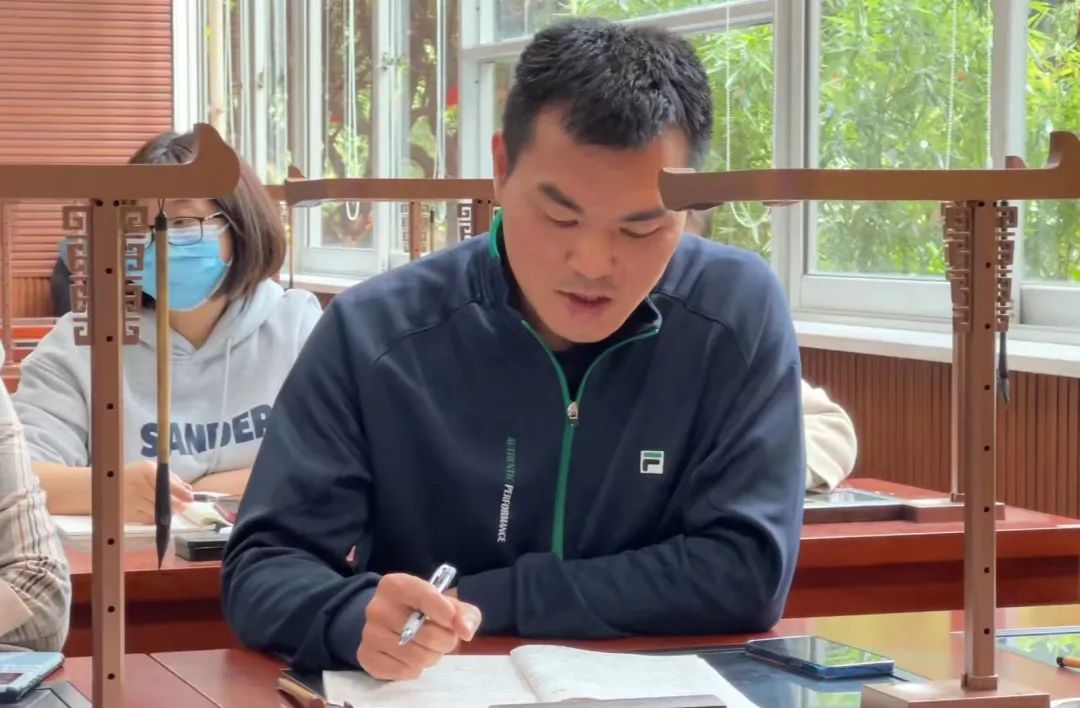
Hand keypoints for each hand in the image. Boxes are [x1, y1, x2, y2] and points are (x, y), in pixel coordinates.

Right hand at [122, 459, 193, 522]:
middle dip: (178, 505)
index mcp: (146, 471)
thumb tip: (188, 490)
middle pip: (165, 501)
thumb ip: (171, 478)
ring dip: (169, 513)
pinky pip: (149, 520)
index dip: (181, 493)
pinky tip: (158, 514)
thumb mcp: (150, 469)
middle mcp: (140, 486)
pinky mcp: (129, 515)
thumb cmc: (133, 475)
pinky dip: (157, 518)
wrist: (105, 486)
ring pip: (159, 513)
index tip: (190, 498)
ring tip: (173, 509)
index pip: (167, 484)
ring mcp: (133, 502)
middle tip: (184, 505)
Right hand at [358, 573, 481, 680]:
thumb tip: (466, 631)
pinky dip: (413, 669)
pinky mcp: (366, 656)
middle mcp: (377, 607)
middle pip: (426, 635)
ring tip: (428, 648)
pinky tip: (411, 658)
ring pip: (415, 657)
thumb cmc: (423, 609)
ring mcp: (369, 633)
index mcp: (396, 585)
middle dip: (445, 642)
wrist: (389, 620)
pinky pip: (402, 671)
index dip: (448, 615)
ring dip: (431, 657)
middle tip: (445, 639)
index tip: (459, 627)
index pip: (426, 598)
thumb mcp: (446, 603)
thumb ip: (463, 613)